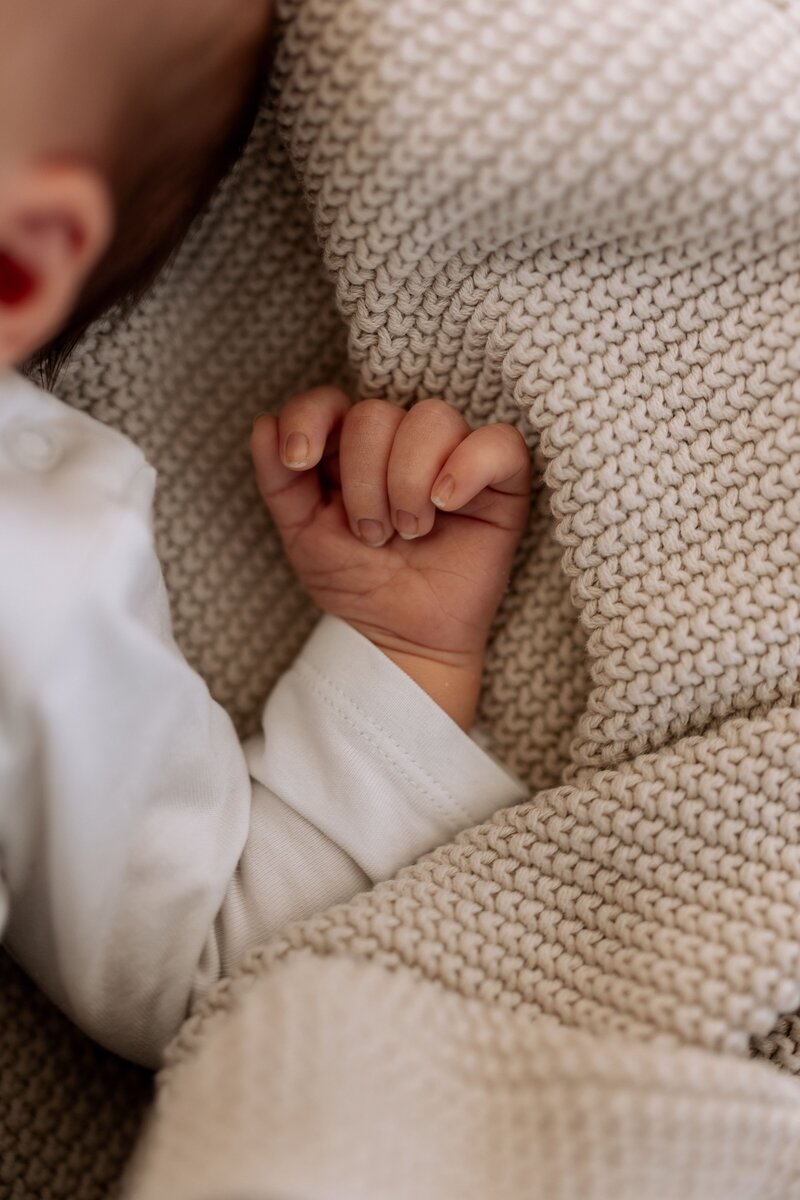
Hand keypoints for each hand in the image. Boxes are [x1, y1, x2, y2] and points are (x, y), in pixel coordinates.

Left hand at [251, 387, 530, 728]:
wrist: (401, 640)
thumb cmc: (357, 584)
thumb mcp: (302, 534)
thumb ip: (279, 481)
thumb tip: (265, 424)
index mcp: (352, 448)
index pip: (330, 401)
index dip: (310, 418)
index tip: (299, 461)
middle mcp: (402, 442)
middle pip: (376, 413)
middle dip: (363, 481)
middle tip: (371, 535)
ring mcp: (454, 456)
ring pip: (432, 419)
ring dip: (408, 481)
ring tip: (409, 532)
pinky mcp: (501, 481)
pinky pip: (498, 444)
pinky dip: (467, 467)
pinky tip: (445, 504)